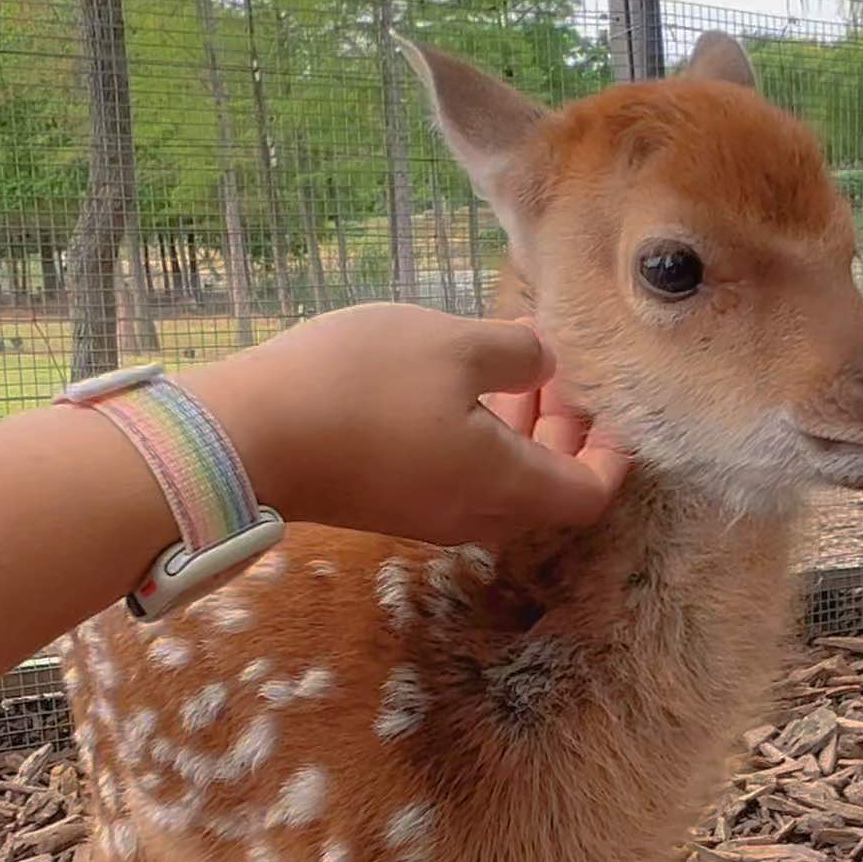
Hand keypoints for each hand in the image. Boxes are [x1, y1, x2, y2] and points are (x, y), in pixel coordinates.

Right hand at [184, 303, 631, 544]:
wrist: (247, 436)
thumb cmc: (362, 385)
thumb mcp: (454, 345)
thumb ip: (517, 354)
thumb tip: (544, 363)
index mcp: (508, 488)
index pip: (590, 493)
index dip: (614, 451)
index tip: (614, 402)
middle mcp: (474, 516)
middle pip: (545, 489)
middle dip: (565, 429)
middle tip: (562, 370)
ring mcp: (425, 515)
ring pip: (498, 481)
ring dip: (516, 428)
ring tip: (512, 365)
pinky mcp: (385, 502)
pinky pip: (454, 476)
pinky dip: (473, 435)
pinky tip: (451, 382)